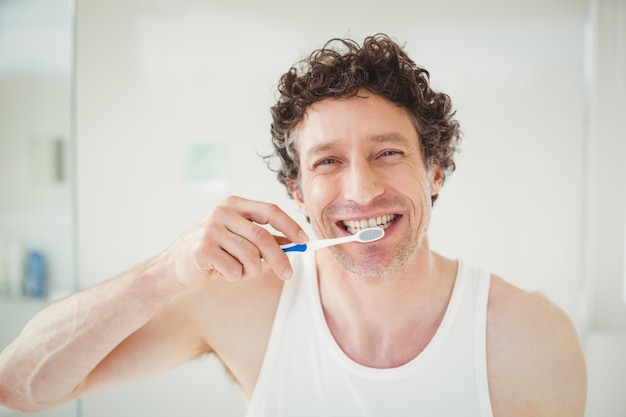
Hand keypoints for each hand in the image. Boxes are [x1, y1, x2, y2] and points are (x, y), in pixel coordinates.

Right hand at [163, 196, 308, 288]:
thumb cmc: (211, 252)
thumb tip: (296, 243)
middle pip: (263, 237)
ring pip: (250, 256)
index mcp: (234, 204)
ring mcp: (211, 228)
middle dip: (280, 259)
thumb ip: (264, 238)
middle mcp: (222, 212)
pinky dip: (234, 277)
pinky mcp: (203, 248)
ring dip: (251, 272)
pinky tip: (221, 273)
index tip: (305, 241)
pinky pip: (234, 269)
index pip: (270, 211)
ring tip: (238, 272)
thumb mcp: (239, 239)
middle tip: (288, 274)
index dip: (290, 226)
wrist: (175, 267)